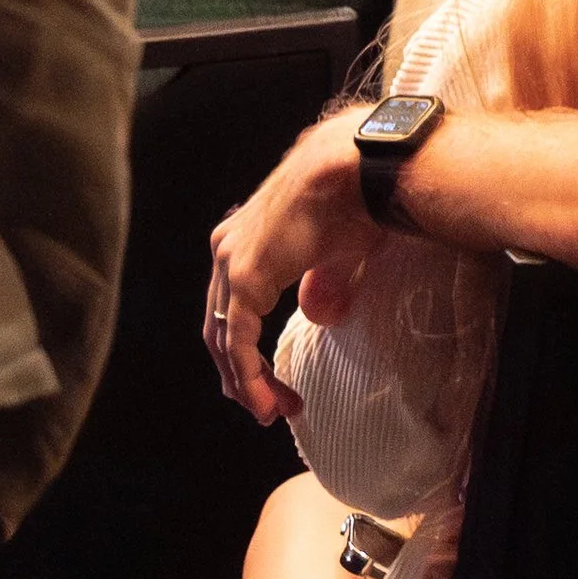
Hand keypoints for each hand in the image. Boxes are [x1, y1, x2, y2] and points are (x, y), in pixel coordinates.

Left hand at [206, 111, 377, 420]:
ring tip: (271, 411)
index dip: (248, 353)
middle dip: (243, 375)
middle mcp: (227, 250)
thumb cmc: (355, 198)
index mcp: (244, 242)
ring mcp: (231, 262)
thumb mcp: (337, 253)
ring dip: (246, 383)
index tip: (274, 385)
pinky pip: (238, 339)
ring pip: (225, 340)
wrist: (355, 167)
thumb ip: (322, 284)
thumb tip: (319, 316)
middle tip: (269, 407)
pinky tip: (265, 400)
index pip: (233, 311)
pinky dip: (248, 375)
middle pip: (221, 329)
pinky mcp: (244, 276)